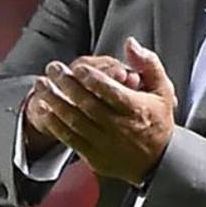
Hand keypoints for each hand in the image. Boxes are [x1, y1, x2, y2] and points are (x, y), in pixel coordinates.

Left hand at [29, 37, 176, 185]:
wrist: (157, 162)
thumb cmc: (158, 121)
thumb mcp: (163, 90)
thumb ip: (148, 64)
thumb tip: (130, 44)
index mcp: (136, 109)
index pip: (110, 92)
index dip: (93, 79)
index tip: (79, 67)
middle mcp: (119, 127)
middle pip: (87, 104)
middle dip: (67, 84)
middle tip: (53, 68)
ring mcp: (104, 143)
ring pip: (75, 120)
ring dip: (55, 101)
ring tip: (42, 84)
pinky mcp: (94, 156)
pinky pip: (70, 138)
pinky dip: (54, 123)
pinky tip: (44, 109)